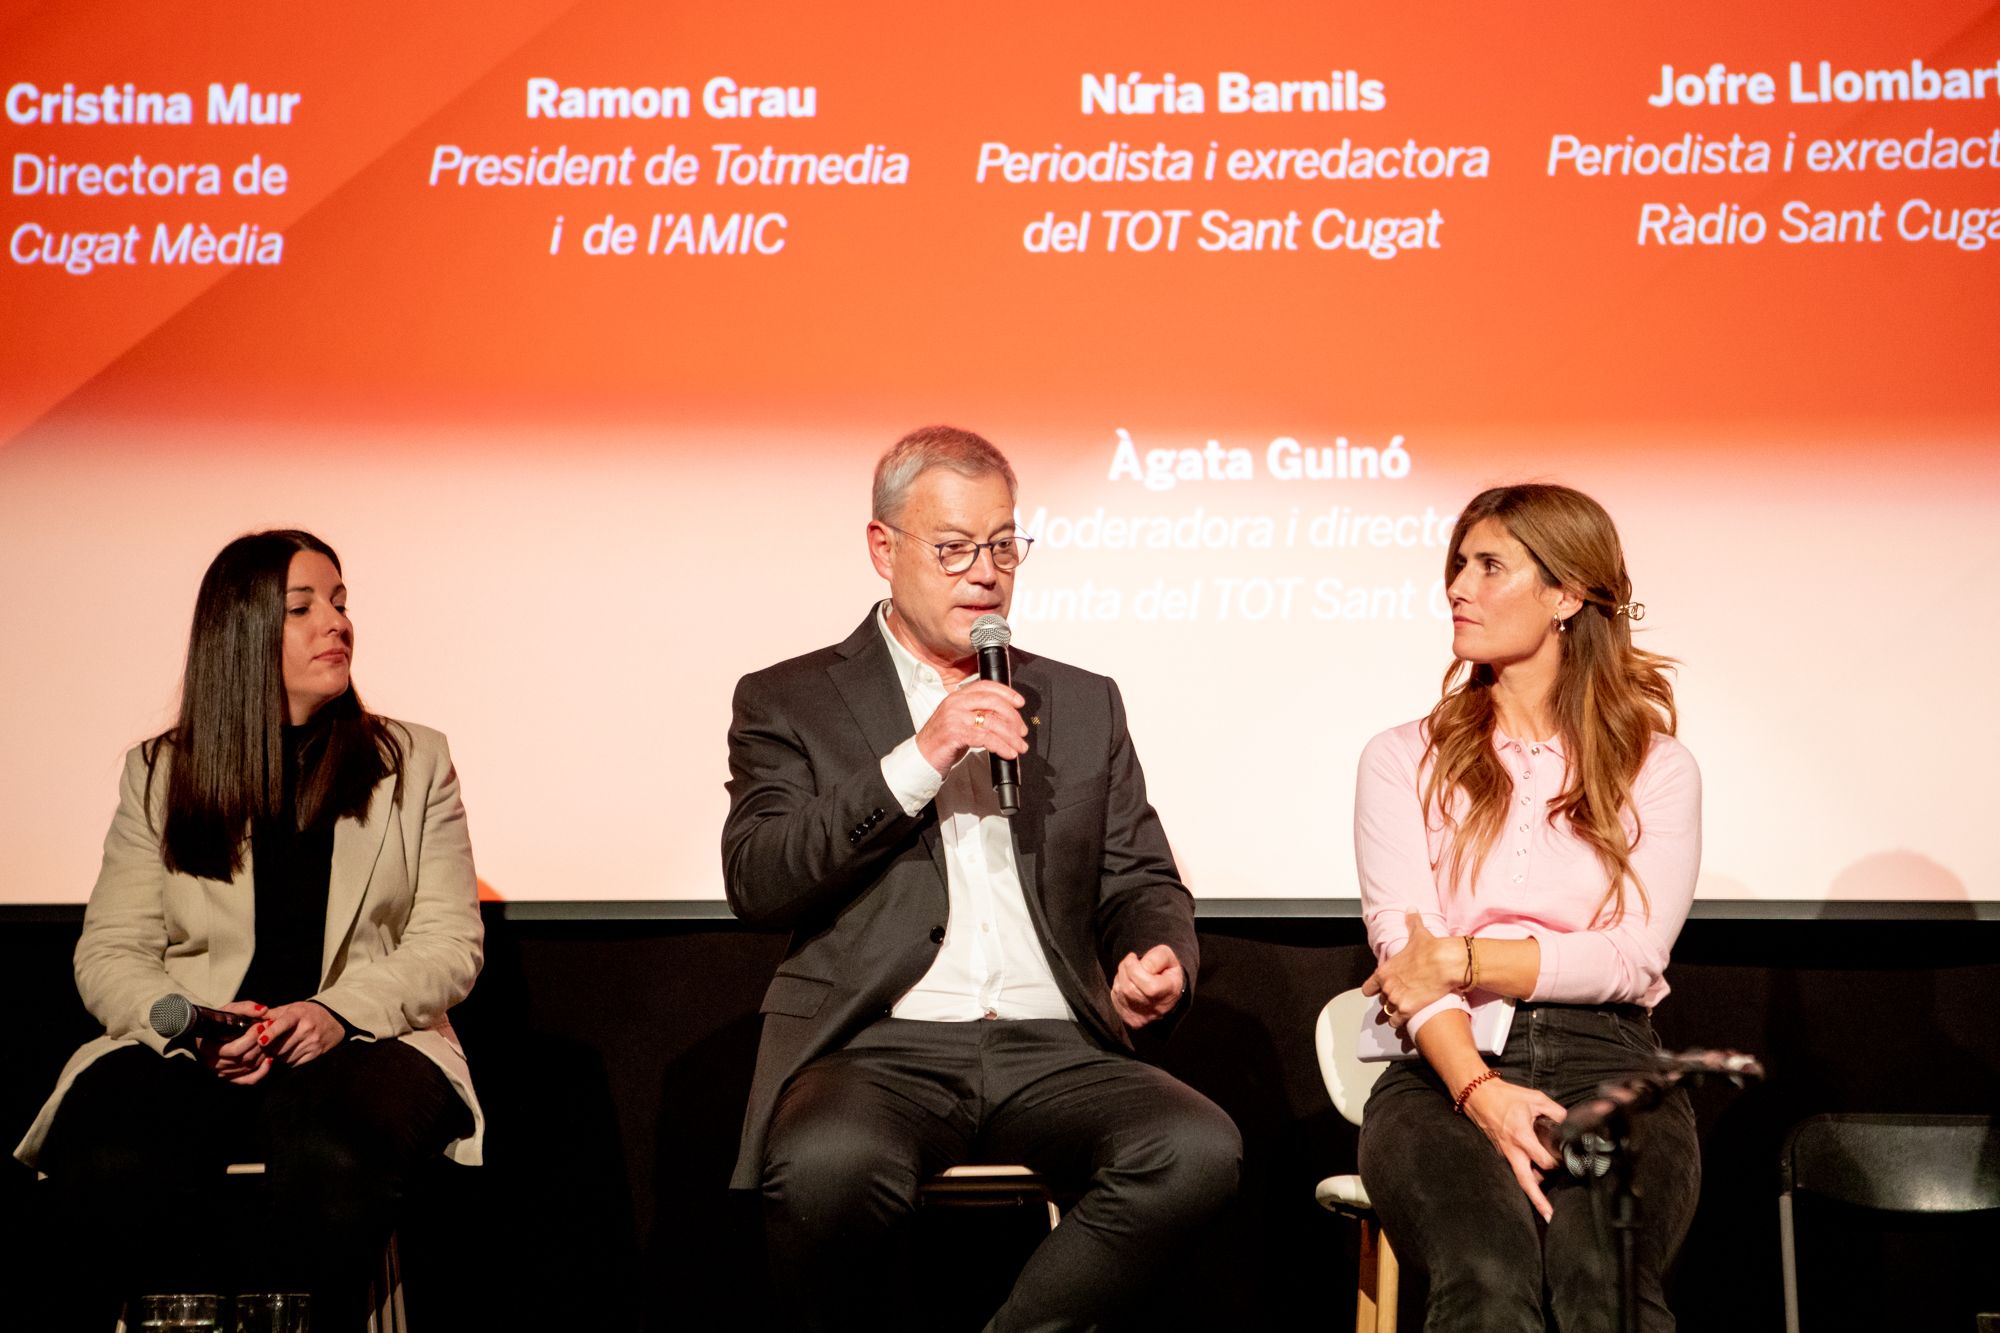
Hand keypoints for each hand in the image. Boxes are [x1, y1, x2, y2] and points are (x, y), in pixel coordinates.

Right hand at [197, 1000, 272, 1084]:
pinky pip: (249, 1080)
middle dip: (260, 1042)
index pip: (234, 1049)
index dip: (251, 1037)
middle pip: (243, 1058)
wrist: (207, 1034)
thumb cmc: (218, 1021)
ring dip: (263, 1052)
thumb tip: (263, 1010)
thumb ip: (246, 1008)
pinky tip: (270, 1059)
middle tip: (270, 1029)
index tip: (262, 1024)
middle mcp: (213, 1063)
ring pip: (248, 1067)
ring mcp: (221, 1072)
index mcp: (208, 1048)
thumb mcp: (229, 1010)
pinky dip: (262, 1072)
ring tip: (272, 1038)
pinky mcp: (230, 1078)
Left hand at [259, 1000, 346, 1067]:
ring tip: (278, 1047)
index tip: (261, 1041)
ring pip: (284, 1056)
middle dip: (269, 1048)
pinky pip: (293, 1062)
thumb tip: (250, 1018)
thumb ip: (271, 1014)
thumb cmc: (307, 1013)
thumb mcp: (291, 1008)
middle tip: (264, 1046)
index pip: (283, 1024)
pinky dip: (287, 1060)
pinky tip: (289, 1052)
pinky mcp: (315, 1053)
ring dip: (277, 1055)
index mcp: (298, 1014)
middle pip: (280, 1045)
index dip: (271, 1033)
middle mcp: (307, 1028)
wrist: (334, 1021)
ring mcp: (312, 1042)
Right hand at [914, 681, 1028, 776]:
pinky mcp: (955, 733)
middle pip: (993, 702)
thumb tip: (1006, 718)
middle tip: (1022, 731)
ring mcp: (955, 717)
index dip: (1007, 693)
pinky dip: (1001, 746)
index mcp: (958, 696)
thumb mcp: (961, 721)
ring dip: (1011, 736)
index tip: (1020, 703)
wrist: (923, 756)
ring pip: (992, 722)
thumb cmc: (942, 740)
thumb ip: (978, 714)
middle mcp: (956, 703)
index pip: (986, 686)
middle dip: (1013, 718)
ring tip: (1019, 746)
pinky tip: (1008, 752)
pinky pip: (986, 738)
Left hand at [1109, 944, 1184, 1028]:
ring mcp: (1142, 1017)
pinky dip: (1118, 986)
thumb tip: (1139, 964)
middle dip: (1125, 968)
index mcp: (1168, 992)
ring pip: (1120, 991)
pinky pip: (1115, 997)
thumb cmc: (1166, 973)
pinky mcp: (1130, 1019)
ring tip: (1131, 972)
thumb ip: (1155, 957)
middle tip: (1130, 962)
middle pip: (1129, 988)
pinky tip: (1129, 983)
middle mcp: (1155, 1009)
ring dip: (1121, 976)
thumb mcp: (1168, 958)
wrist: (1166, 993)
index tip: (1134, 957)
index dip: (1134, 967)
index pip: (1148, 986)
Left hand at [1361, 913, 1461, 1023]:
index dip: (1374, 990)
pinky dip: (1400, 1023)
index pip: (1368, 987)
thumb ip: (1411, 922)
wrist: (1445, 963)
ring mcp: (1395, 999)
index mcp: (1385, 971)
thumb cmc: (1431, 949)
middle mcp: (1386, 986)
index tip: (1378, 992)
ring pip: (1387, 1013)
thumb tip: (1411, 909)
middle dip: (1388, 1001)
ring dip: (1393, 1014)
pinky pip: (1396, 1022)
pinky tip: (1405, 1022)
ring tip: (1400, 1014)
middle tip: (1397, 1000)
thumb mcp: (1418, 933)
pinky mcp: (1406, 1009)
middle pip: (1381, 1001)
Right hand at [1461, 1075, 1567, 1221]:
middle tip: (1550, 1216)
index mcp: (1522, 1137)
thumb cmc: (1506, 1096)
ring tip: (1546, 1203)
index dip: (1558, 1163)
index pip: (1544, 1161)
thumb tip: (1571, 1122)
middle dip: (1538, 1201)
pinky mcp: (1500, 1153)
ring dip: (1533, 1189)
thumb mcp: (1536, 1099)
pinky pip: (1514, 1169)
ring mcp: (1504, 1153)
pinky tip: (1535, 1178)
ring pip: (1520, 1178)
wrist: (1477, 1094)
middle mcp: (1512, 1150)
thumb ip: (1556, 1112)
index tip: (1568, 1163)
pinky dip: (1525, 1175)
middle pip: (1526, 1182)